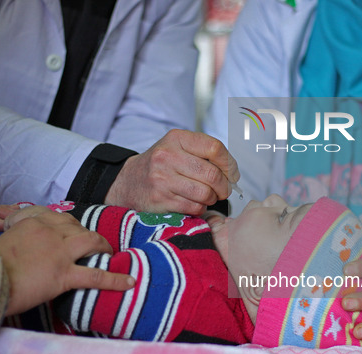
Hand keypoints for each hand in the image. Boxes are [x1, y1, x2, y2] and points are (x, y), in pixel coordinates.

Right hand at [0, 206, 133, 315]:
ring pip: (92, 242)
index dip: (70, 226)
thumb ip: (20, 238)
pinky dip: (115, 280)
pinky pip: (96, 276)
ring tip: (111, 255)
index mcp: (33, 222)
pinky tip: (129, 283)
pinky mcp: (64, 275)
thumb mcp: (3, 242)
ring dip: (104, 247)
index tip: (73, 232)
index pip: (59, 217)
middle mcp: (49, 232)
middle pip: (78, 227)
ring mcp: (59, 252)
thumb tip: (26, 246)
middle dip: (88, 235)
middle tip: (93, 246)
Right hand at [105, 129, 239, 214]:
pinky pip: (194, 207)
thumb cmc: (161, 165)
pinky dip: (200, 207)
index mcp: (176, 138)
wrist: (128, 182)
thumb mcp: (178, 147)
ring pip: (205, 193)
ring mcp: (162, 179)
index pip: (215, 148)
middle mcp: (167, 156)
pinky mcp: (160, 200)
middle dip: (224, 186)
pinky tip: (193, 202)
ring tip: (207, 196)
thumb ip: (204, 153)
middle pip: (212, 174)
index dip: (230, 164)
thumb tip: (233, 172)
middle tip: (223, 190)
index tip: (233, 174)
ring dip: (212, 198)